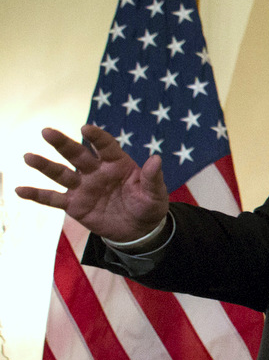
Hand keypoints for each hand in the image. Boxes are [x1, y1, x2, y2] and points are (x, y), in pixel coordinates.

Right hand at [18, 126, 168, 241]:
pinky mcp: (74, 204)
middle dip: (62, 143)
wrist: (139, 230)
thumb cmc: (148, 206)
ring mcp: (82, 187)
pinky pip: (52, 198)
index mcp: (116, 163)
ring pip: (60, 173)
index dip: (96, 137)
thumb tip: (156, 159)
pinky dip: (36, 194)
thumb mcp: (155, 193)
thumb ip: (152, 177)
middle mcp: (95, 171)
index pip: (105, 146)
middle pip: (76, 154)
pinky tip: (20, 189)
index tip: (86, 129)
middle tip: (47, 131)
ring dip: (44, 165)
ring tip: (28, 157)